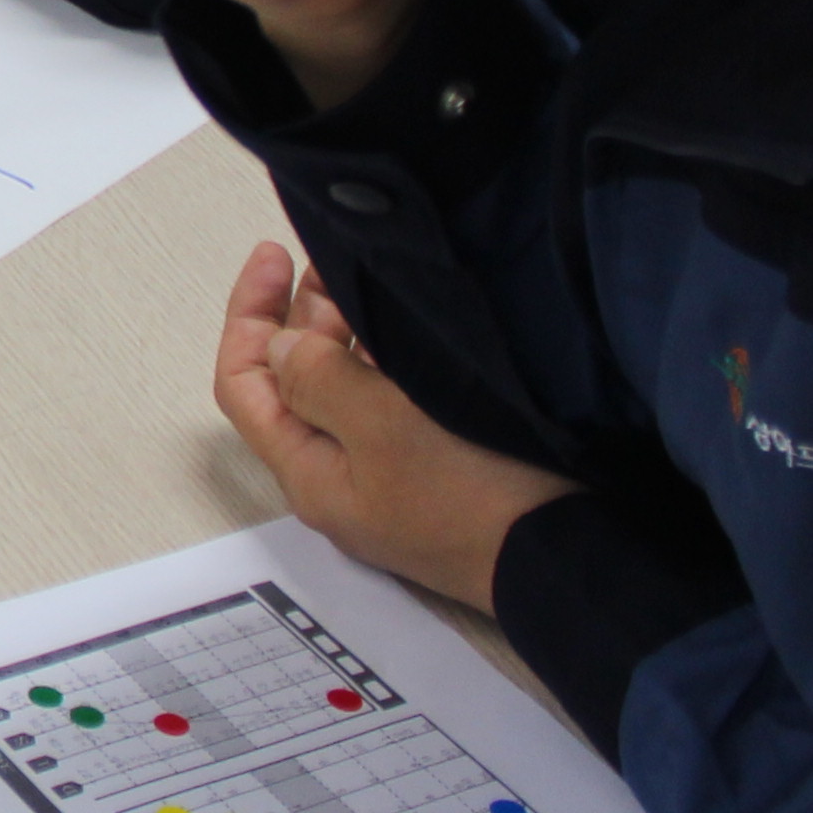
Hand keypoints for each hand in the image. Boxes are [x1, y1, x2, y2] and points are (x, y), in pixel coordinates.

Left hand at [213, 241, 575, 606]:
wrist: (568, 557)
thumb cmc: (469, 491)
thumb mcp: (383, 426)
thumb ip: (318, 382)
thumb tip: (278, 348)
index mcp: (308, 472)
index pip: (243, 384)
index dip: (248, 314)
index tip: (275, 255)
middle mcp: (338, 479)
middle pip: (291, 384)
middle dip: (300, 316)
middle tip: (333, 261)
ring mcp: (388, 481)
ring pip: (342, 392)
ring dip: (342, 335)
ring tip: (367, 280)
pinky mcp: (434, 475)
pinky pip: (388, 407)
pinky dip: (384, 361)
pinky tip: (408, 330)